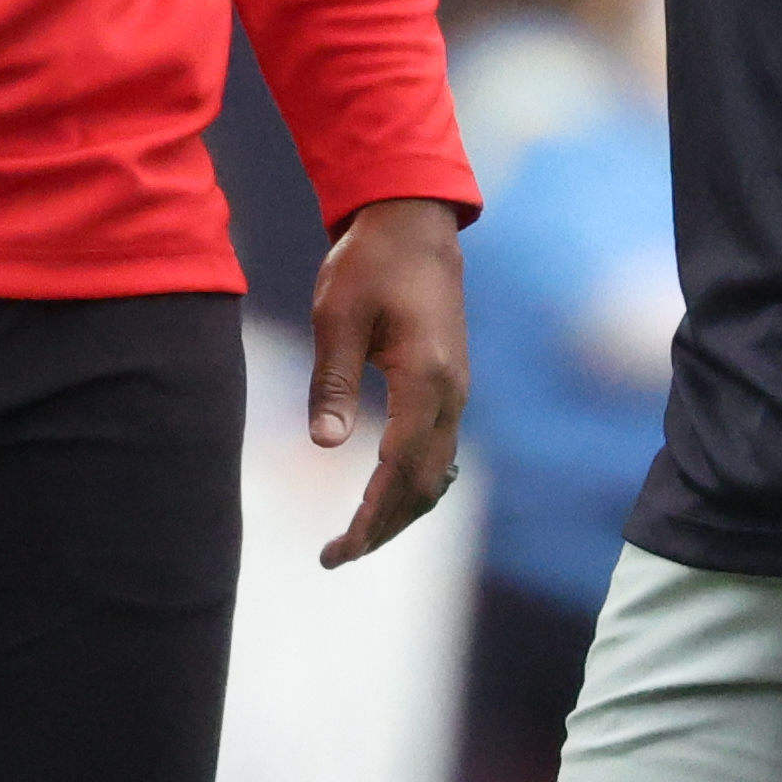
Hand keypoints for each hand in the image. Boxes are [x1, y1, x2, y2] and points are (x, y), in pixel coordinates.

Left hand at [307, 195, 465, 566]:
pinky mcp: (449, 386)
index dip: (372, 515)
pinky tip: (382, 497)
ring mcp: (455, 392)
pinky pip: (437, 453)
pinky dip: (411, 486)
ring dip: (399, 512)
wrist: (414, 224)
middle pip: (424, 485)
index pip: (399, 468)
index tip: (341, 548)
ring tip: (355, 539)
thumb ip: (332, 381)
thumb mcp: (337, 316)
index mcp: (425, 379)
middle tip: (335, 557)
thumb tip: (325, 445)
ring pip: (435, 474)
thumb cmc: (370, 263)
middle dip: (383, 527)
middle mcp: (451, 394)